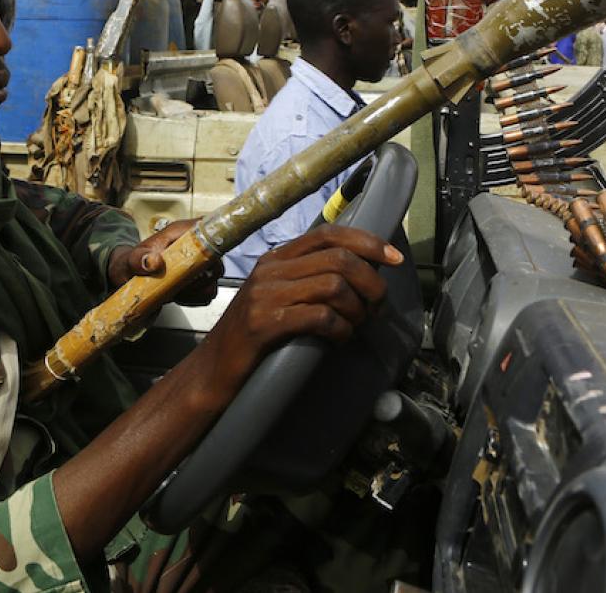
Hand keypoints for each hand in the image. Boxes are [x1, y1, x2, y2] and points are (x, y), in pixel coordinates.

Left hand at [107, 219, 220, 305]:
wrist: (131, 275)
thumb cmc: (133, 262)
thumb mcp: (130, 260)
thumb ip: (138, 259)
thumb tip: (154, 262)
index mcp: (184, 231)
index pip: (212, 232)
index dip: (208, 249)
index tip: (193, 267)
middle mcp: (198, 245)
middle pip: (216, 263)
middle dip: (196, 280)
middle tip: (175, 284)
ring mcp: (202, 263)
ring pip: (213, 281)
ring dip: (194, 291)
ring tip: (174, 290)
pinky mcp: (202, 279)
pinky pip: (207, 293)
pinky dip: (193, 298)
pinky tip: (178, 294)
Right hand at [201, 225, 401, 393]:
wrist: (212, 371)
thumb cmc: (252, 337)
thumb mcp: (277, 297)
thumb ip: (307, 280)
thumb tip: (359, 275)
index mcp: (276, 258)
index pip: (329, 233)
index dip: (367, 242)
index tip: (394, 258)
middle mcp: (270, 269)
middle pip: (339, 258)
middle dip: (371, 283)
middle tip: (377, 308)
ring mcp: (265, 295)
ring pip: (334, 285)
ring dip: (357, 309)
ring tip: (356, 326)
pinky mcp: (265, 323)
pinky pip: (320, 317)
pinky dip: (340, 329)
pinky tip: (339, 339)